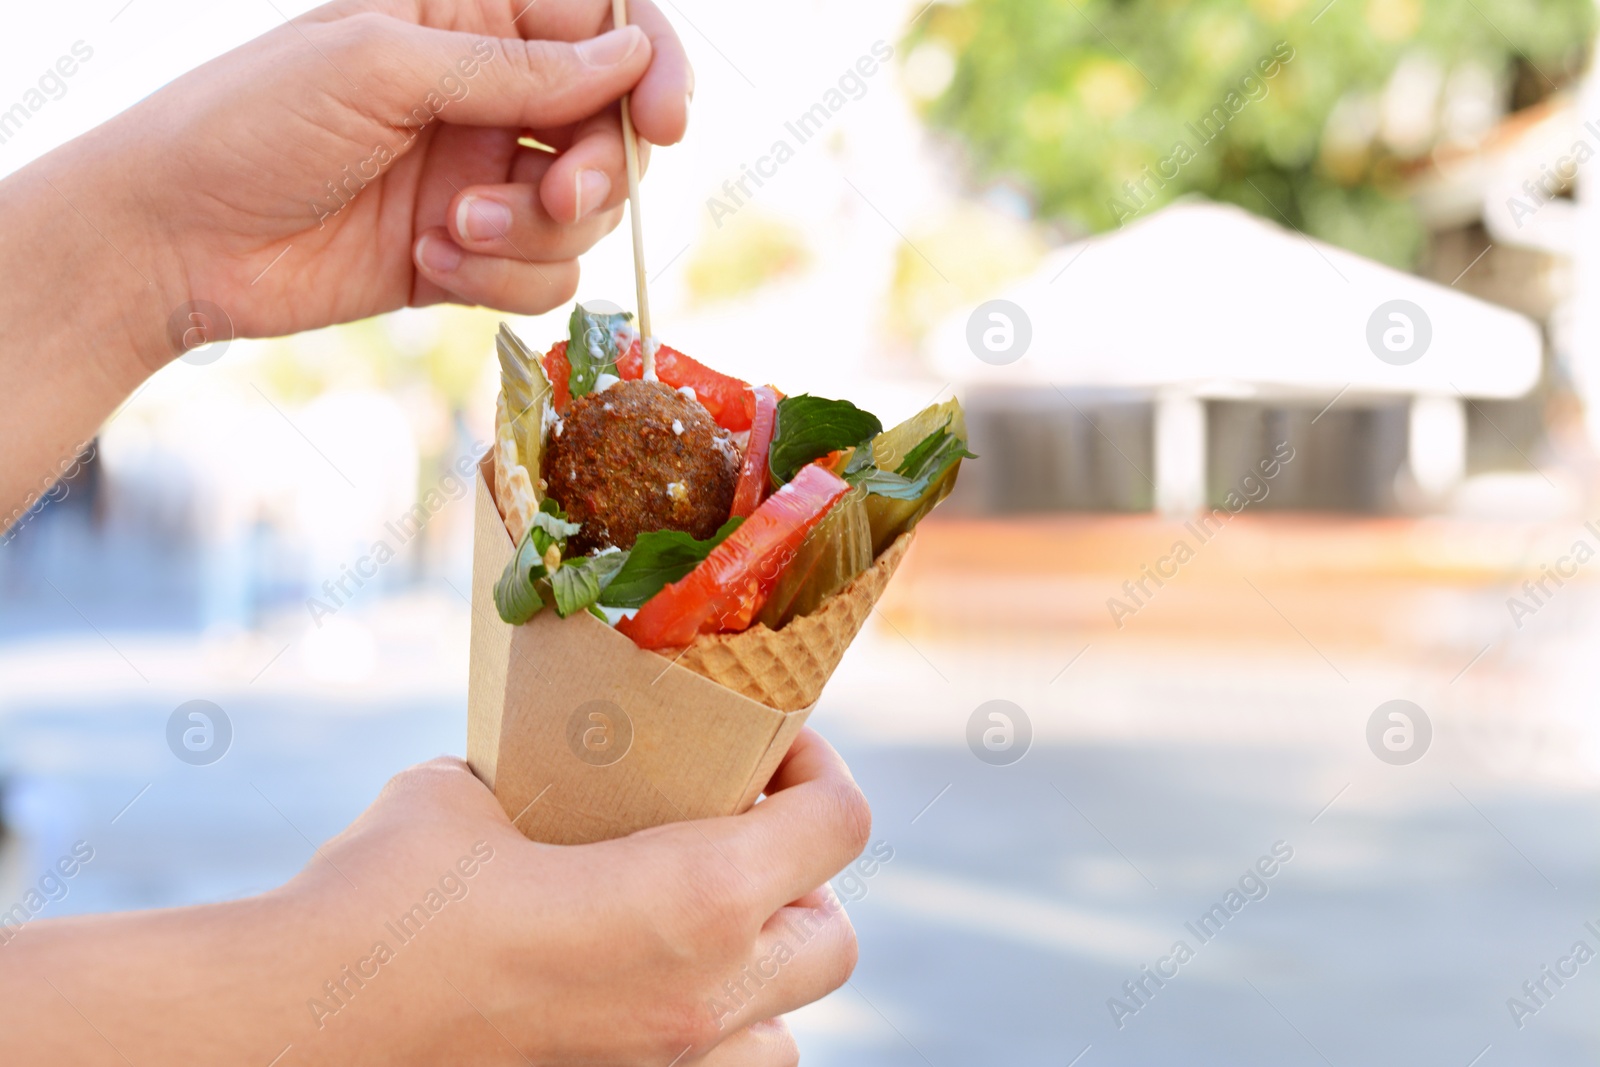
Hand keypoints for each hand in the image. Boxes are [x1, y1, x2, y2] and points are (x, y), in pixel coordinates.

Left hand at [0, 0, 689, 512]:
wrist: (176, 241)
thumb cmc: (253, 124)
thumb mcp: (383, 68)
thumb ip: (515, 68)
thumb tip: (629, 59)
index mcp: (467, 19)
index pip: (603, 26)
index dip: (651, 68)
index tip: (666, 122)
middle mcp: (488, 95)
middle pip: (610, 131)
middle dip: (595, 172)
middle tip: (554, 196)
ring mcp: (482, 178)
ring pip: (585, 215)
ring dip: (530, 233)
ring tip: (448, 231)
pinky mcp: (469, 255)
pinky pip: (543, 275)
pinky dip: (500, 278)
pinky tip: (428, 265)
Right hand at [309, 731, 867, 1063]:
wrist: (299, 1028)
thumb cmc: (381, 898)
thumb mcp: (469, 796)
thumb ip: (542, 780)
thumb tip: (549, 770)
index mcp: (692, 900)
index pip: (839, 825)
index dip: (819, 768)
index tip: (769, 750)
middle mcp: (701, 999)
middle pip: (834, 938)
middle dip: (804, 878)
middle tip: (736, 834)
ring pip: (785, 1031)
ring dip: (763, 970)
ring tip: (696, 925)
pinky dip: (707, 1033)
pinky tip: (638, 987)